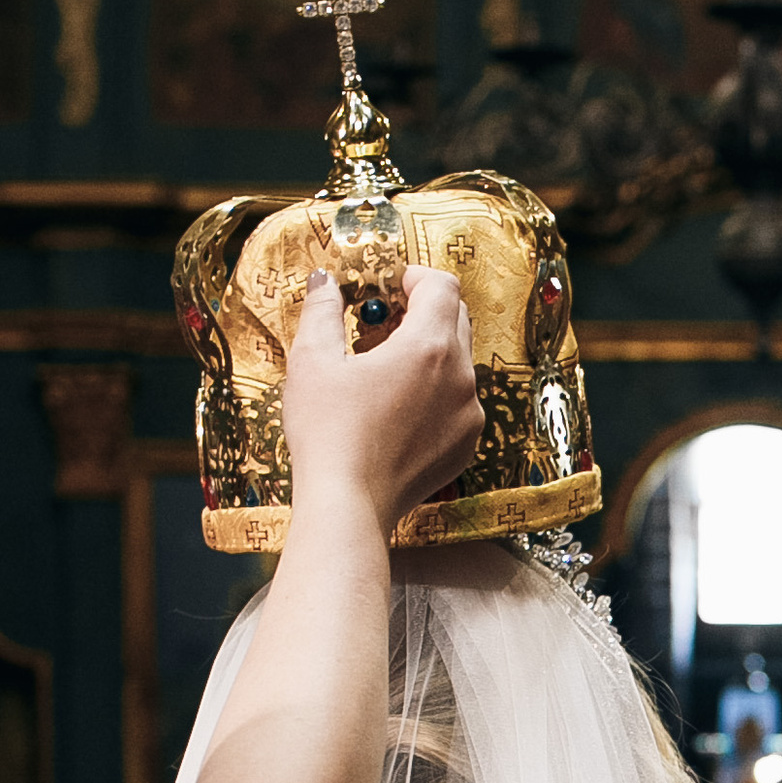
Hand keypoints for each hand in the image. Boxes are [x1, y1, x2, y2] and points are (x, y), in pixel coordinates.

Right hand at [284, 265, 480, 535]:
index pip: (442, 286)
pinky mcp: (465, 445)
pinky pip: (458, 402)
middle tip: (384, 324)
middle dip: (423, 311)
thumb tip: (324, 281)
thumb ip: (322, 311)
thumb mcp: (312, 361)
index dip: (416, 277)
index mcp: (430, 347)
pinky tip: (396, 408)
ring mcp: (469, 414)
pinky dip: (435, 392)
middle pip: (456, 319)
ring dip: (429, 353)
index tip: (392, 285)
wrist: (348, 505)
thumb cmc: (327, 432)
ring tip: (385, 369)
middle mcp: (461, 377)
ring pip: (459, 362)